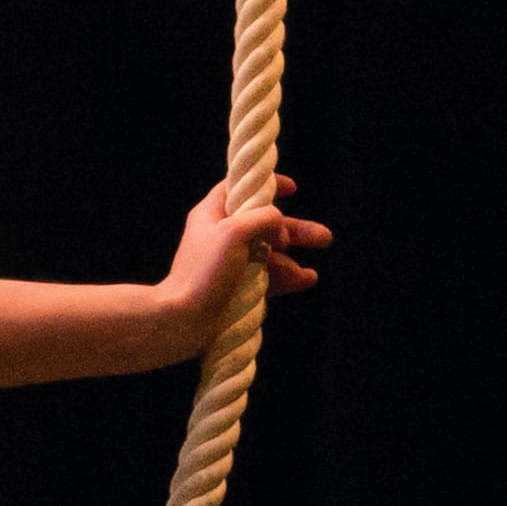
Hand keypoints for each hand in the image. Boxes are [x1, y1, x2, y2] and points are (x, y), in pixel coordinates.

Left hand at [160, 174, 331, 350]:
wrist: (183, 319)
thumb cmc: (205, 271)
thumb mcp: (234, 232)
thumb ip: (261, 217)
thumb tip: (277, 218)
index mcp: (211, 214)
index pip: (238, 189)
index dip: (264, 186)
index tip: (292, 189)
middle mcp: (218, 236)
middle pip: (262, 224)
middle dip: (293, 230)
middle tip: (324, 237)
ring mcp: (226, 263)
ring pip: (267, 254)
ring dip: (291, 259)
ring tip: (312, 274)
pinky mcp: (232, 286)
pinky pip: (265, 277)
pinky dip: (285, 277)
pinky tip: (306, 280)